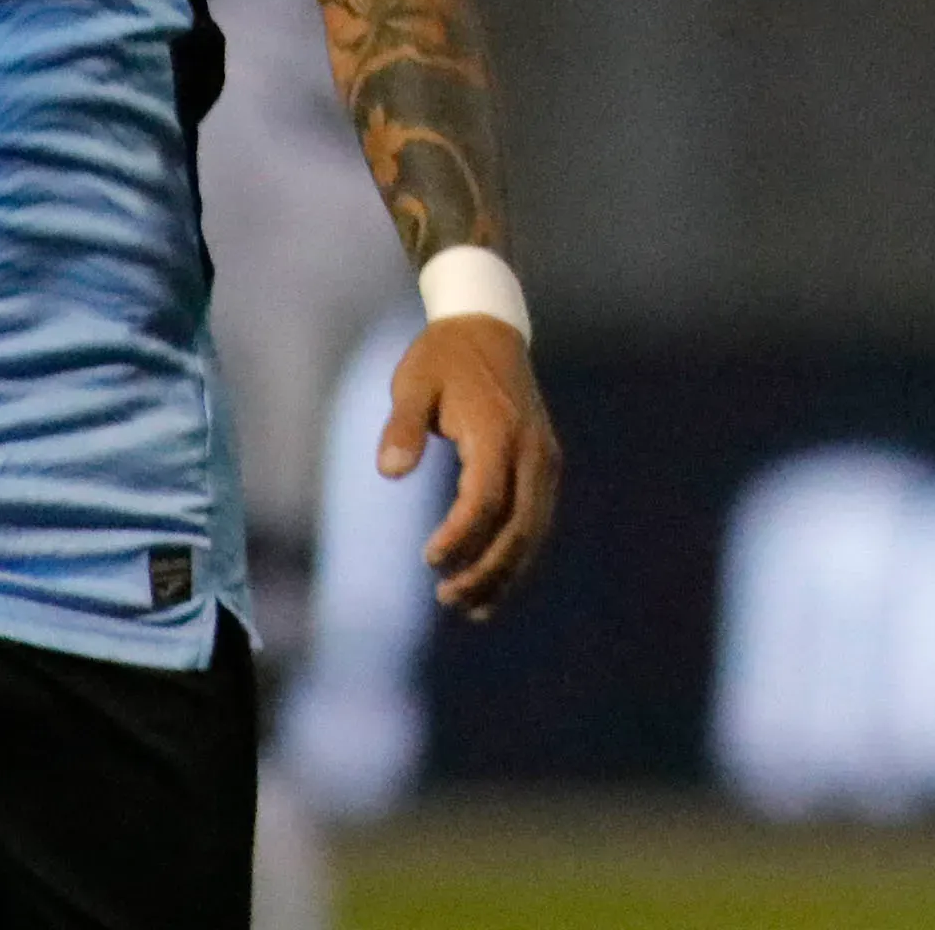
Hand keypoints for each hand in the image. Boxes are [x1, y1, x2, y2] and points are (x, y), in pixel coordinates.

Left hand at [379, 314, 559, 615]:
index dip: (459, 537)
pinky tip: (494, 581)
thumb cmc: (442, 358)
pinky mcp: (544, 463)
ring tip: (470, 607)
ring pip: (535, 528)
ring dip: (506, 571)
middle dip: (487, 570)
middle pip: (519, 525)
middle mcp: (530, 449)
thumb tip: (390, 473)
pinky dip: (519, 553)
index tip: (428, 559)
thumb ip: (401, 427)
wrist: (489, 327)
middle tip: (446, 598)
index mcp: (498, 430)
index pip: (485, 499)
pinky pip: (537, 518)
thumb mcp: (412, 383)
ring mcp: (543, 457)